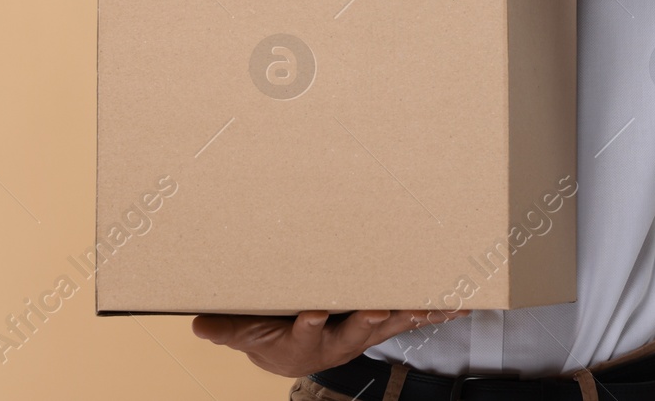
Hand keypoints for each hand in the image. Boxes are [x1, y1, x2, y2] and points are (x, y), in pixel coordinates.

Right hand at [191, 308, 470, 376]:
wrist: (288, 353)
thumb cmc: (266, 335)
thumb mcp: (242, 334)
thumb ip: (224, 328)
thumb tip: (198, 324)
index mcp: (302, 341)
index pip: (304, 330)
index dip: (310, 321)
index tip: (313, 310)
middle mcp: (337, 341)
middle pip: (354, 331)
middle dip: (369, 319)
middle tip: (380, 307)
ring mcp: (362, 334)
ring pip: (388, 324)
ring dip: (409, 315)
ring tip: (431, 303)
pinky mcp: (380, 324)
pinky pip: (409, 318)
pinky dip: (432, 311)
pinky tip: (456, 302)